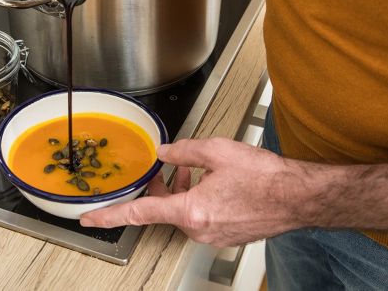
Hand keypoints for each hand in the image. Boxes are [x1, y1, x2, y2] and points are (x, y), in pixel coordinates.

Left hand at [80, 138, 302, 246]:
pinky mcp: (225, 236)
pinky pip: (200, 219)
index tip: (90, 218)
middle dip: (160, 189)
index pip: (140, 213)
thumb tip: (164, 153)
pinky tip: (208, 184)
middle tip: (162, 169)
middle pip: (164, 210)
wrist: (297, 197)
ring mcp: (213, 236)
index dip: (110, 215)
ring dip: (181, 193)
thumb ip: (183, 151)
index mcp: (192, 210)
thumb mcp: (217, 152)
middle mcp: (200, 229)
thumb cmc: (265, 178)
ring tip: (190, 171)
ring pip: (183, 213)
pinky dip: (196, 201)